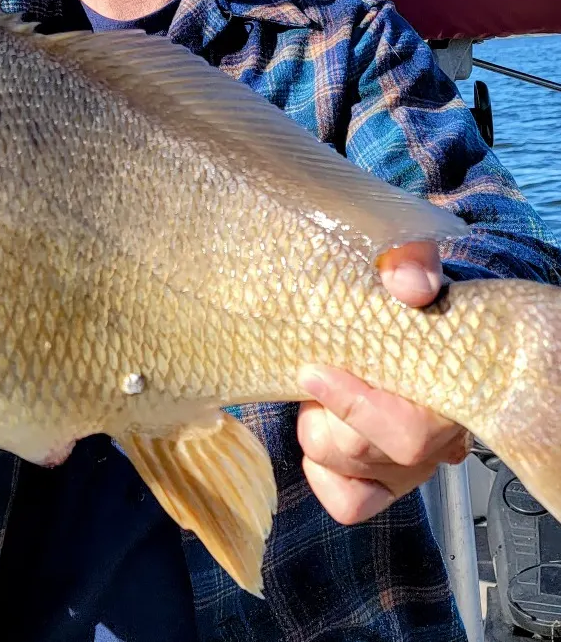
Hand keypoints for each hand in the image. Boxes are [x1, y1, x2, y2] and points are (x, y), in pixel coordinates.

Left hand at [296, 241, 470, 524]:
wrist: (402, 311)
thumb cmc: (405, 292)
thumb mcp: (410, 259)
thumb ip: (408, 259)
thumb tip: (407, 283)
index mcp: (448, 390)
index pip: (406, 432)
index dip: (352, 406)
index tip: (311, 371)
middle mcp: (436, 438)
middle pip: (359, 451)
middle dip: (324, 412)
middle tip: (314, 370)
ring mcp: (410, 464)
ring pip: (341, 467)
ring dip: (317, 428)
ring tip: (322, 390)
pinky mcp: (384, 480)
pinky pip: (348, 502)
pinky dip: (323, 472)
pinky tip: (323, 425)